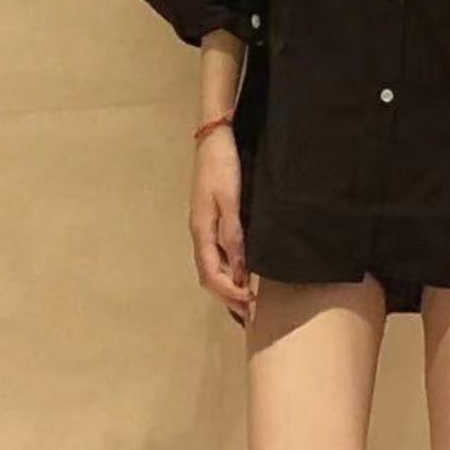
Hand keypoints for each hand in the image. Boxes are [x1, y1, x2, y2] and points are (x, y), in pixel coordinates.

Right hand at [188, 126, 255, 325]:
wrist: (215, 136)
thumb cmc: (223, 166)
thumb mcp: (231, 200)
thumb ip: (234, 236)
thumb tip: (237, 272)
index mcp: (201, 230)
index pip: (211, 274)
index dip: (229, 293)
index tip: (250, 306)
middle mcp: (198, 231)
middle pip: (207, 274)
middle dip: (226, 296)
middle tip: (248, 313)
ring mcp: (202, 223)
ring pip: (210, 264)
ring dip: (225, 284)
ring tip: (244, 299)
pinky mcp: (209, 215)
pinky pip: (214, 252)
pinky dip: (225, 268)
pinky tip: (238, 269)